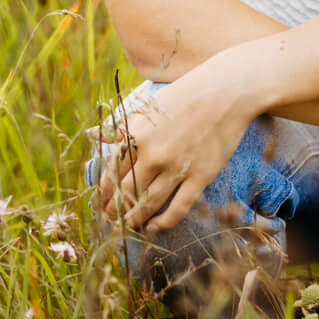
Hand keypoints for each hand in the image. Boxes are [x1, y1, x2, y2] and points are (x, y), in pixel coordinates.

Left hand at [95, 69, 249, 233]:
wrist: (225, 91)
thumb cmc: (184, 95)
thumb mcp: (147, 107)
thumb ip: (120, 126)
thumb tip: (92, 134)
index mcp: (136, 136)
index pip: (112, 173)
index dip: (104, 192)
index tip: (100, 203)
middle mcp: (153, 155)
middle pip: (126, 192)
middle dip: (114, 210)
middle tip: (110, 220)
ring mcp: (177, 167)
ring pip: (148, 204)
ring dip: (134, 219)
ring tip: (128, 226)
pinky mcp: (200, 176)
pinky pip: (178, 208)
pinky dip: (163, 222)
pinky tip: (154, 227)